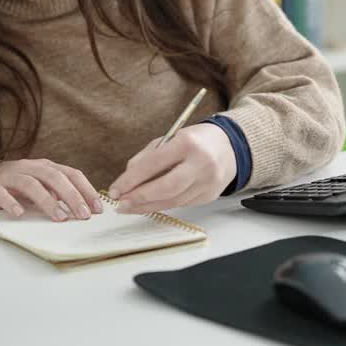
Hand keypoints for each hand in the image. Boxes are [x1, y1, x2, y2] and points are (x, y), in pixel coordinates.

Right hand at [0, 159, 103, 220]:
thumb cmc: (17, 188)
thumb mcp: (41, 187)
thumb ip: (58, 195)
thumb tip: (83, 210)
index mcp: (45, 166)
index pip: (71, 173)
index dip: (86, 189)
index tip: (98, 208)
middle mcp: (30, 167)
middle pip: (54, 177)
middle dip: (72, 196)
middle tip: (83, 215)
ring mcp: (11, 176)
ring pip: (31, 184)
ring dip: (47, 201)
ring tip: (60, 217)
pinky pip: (3, 194)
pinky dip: (12, 203)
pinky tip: (20, 214)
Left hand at [108, 124, 236, 213]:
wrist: (229, 147)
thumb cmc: (195, 141)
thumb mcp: (171, 138)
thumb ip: (148, 156)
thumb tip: (127, 178)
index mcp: (188, 143)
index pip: (154, 164)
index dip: (132, 179)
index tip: (116, 189)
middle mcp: (200, 163)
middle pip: (166, 187)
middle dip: (139, 198)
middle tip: (121, 203)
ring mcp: (208, 182)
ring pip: (173, 201)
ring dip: (147, 207)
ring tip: (129, 207)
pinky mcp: (209, 196)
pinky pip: (181, 204)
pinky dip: (162, 205)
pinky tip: (148, 205)